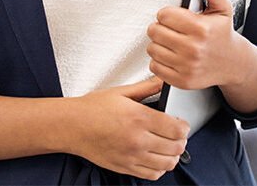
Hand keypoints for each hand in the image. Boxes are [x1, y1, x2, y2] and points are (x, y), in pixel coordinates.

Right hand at [69, 76, 189, 180]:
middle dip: (181, 140)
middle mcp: (138, 140)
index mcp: (138, 118)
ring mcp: (132, 156)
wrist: (72, 126)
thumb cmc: (92, 108)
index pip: (176, 128)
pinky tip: (156, 157)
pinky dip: (160, 168)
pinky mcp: (125, 168)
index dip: (184, 126)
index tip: (182, 123)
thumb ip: (145, 88)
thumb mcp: (120, 92)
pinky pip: (152, 175)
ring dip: (173, 155)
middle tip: (178, 133)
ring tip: (170, 146)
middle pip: (175, 147)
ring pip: (167, 164)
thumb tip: (162, 82)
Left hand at [146, 0, 245, 89]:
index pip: (164, 15)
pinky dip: (159, 61)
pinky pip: (155, 67)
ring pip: (152, 48)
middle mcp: (193, 48)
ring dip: (158, 44)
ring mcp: (187, 66)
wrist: (233, 63)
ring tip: (171, 42)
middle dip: (160, 27)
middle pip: (154, 31)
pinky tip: (170, 55)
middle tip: (170, 29)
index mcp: (200, 28)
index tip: (174, 17)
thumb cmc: (223, 34)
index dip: (167, 14)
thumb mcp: (222, 9)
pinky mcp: (182, 80)